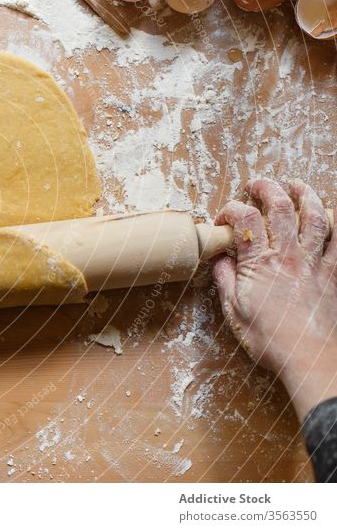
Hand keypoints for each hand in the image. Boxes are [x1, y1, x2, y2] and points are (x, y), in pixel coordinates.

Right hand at [211, 179, 336, 420]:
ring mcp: (315, 263)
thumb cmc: (270, 341)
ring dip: (306, 195)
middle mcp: (289, 256)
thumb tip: (218, 258)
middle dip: (267, 188)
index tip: (222, 219)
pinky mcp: (335, 274)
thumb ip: (225, 279)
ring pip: (316, 216)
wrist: (311, 359)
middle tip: (257, 185)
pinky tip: (332, 214)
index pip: (244, 219)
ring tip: (296, 185)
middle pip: (281, 207)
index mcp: (259, 264)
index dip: (230, 210)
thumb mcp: (234, 312)